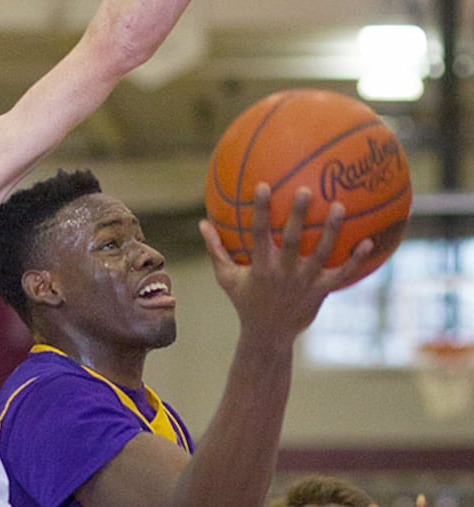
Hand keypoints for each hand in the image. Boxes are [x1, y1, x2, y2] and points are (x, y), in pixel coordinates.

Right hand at [199, 183, 372, 347]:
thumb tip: (202, 223)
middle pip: (292, 240)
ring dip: (331, 230)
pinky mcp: (321, 291)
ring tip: (339, 205)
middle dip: (298, 215)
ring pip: (321, 253)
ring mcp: (304, 282)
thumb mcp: (226, 277)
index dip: (260, 210)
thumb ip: (216, 250)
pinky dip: (356, 260)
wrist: (268, 335)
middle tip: (305, 190)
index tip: (262, 186)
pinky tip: (368, 241)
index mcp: (260, 267)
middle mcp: (283, 273)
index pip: (258, 234)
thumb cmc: (246, 301)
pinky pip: (341, 274)